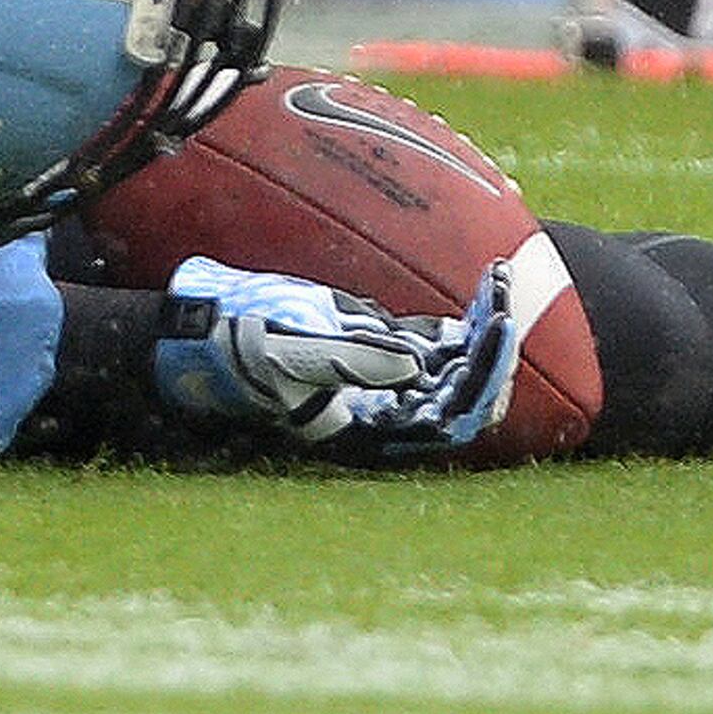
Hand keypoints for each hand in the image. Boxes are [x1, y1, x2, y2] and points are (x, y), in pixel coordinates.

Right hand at [150, 254, 528, 452]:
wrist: (203, 332)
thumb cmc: (240, 347)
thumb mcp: (292, 351)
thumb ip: (353, 361)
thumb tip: (417, 366)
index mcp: (370, 427)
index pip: (449, 419)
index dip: (482, 380)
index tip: (500, 330)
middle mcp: (384, 411)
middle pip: (462, 396)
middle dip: (492, 353)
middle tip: (509, 301)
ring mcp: (378, 381)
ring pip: (453, 370)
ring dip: (483, 333)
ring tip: (503, 286)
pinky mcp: (368, 349)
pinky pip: (429, 343)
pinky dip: (459, 321)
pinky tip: (483, 290)